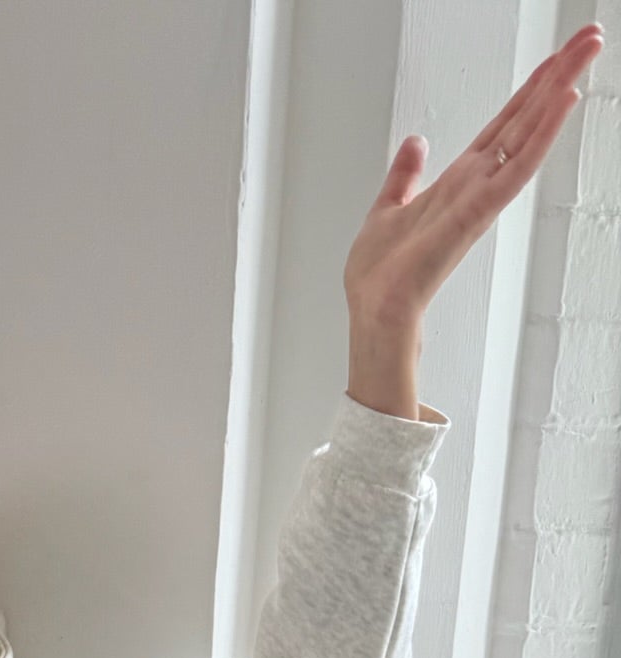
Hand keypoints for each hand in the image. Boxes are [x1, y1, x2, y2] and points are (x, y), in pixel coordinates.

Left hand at [343, 23, 604, 329]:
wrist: (376, 312)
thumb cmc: (381, 278)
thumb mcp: (387, 209)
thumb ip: (404, 175)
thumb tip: (415, 143)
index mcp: (459, 181)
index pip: (504, 123)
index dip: (529, 89)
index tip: (555, 57)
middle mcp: (477, 184)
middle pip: (525, 117)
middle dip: (556, 74)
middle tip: (590, 36)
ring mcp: (482, 196)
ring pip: (529, 132)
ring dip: (559, 88)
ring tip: (587, 50)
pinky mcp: (480, 212)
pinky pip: (519, 166)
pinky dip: (543, 133)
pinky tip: (564, 100)